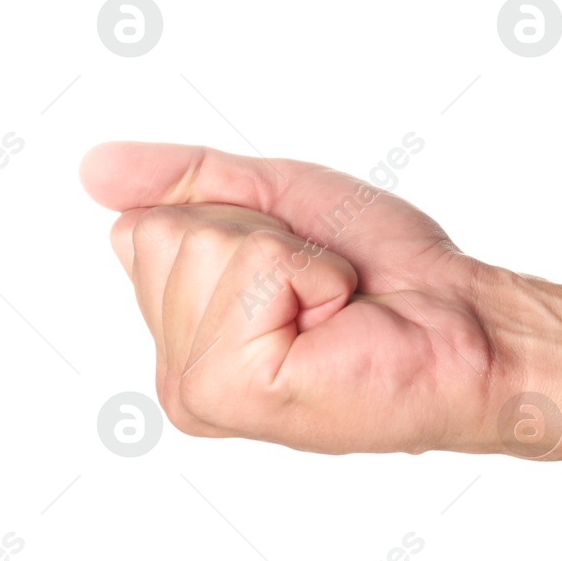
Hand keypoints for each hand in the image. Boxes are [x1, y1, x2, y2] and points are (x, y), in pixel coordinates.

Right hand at [80, 142, 496, 453]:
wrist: (465, 323)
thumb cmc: (390, 274)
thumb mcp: (279, 200)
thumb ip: (190, 182)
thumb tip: (96, 169)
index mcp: (182, 332)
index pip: (143, 226)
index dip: (239, 217)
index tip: (300, 260)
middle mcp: (178, 369)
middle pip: (161, 232)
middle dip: (263, 236)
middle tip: (325, 286)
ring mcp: (196, 387)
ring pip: (199, 246)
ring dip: (292, 258)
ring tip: (333, 307)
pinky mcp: (229, 392)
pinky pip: (247, 271)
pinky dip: (310, 275)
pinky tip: (335, 323)